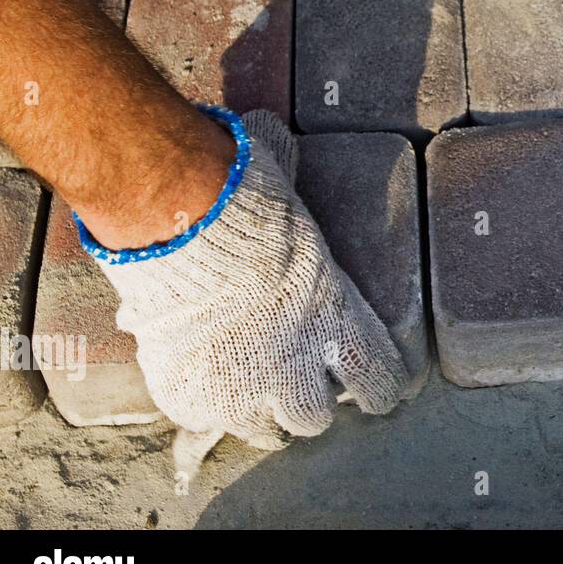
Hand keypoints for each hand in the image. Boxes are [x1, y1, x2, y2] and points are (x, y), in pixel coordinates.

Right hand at [89, 110, 407, 469]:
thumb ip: (290, 185)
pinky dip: (204, 407)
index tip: (380, 395)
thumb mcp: (290, 200)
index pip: (377, 377)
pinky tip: (202, 389)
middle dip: (310, 404)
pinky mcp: (192, 397)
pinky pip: (206, 421)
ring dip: (262, 416)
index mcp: (337, 320)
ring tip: (252, 401)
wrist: (182, 224)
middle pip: (316, 416)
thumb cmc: (247, 200)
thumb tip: (269, 133)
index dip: (380, 390)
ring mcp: (244, 388)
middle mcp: (298, 366)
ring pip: (266, 430)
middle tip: (298, 388)